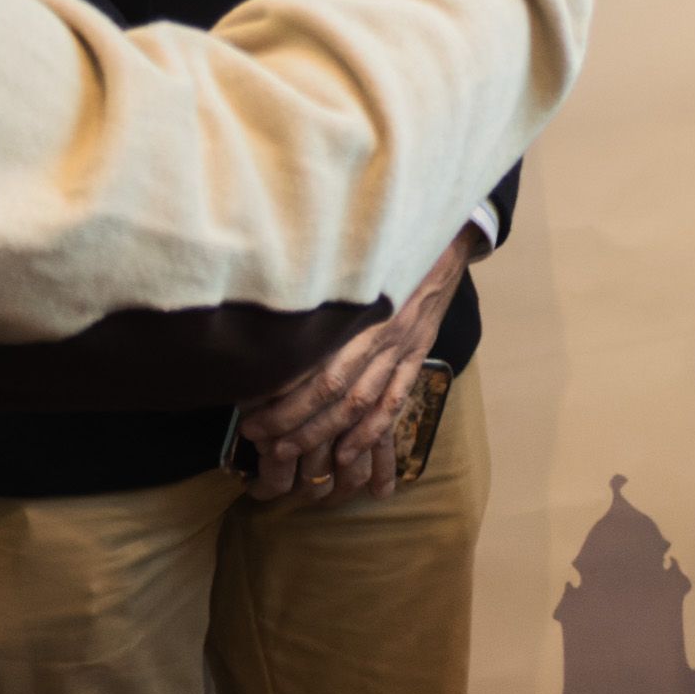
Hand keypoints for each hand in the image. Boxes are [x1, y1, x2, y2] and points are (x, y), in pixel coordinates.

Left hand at [237, 230, 472, 504]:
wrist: (445, 240)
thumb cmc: (391, 245)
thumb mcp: (351, 260)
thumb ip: (320, 287)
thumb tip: (271, 314)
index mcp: (361, 311)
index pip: (318, 366)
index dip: (284, 395)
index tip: (249, 410)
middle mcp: (381, 335)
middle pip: (334, 390)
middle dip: (294, 421)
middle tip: (259, 439)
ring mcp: (403, 349)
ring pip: (362, 401)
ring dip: (325, 432)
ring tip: (289, 452)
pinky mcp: (418, 355)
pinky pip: (395, 399)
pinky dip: (372, 431)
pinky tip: (347, 453)